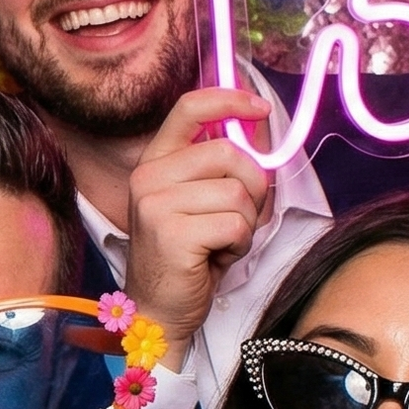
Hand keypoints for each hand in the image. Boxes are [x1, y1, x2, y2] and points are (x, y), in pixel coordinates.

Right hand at [123, 86, 275, 359]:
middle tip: (239, 216)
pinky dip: (239, 244)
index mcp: (155, 162)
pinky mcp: (171, 234)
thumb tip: (260, 123)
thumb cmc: (188, 255)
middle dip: (253, 186)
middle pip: (229, 153)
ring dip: (245, 223)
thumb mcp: (204, 200)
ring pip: (238, 192)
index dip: (229, 99)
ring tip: (221, 241)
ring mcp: (156, 205)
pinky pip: (235, 224)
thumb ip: (226, 163)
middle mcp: (149, 177)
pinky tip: (216, 257)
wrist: (158, 309)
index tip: (260, 108)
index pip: (189, 108)